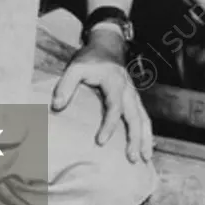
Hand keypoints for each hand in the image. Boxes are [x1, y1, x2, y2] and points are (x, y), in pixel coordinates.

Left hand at [51, 29, 152, 162]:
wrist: (108, 45)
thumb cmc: (90, 58)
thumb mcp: (75, 67)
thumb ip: (66, 85)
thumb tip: (56, 106)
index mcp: (115, 83)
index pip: (114, 107)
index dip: (109, 125)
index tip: (100, 142)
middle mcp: (128, 90)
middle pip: (136, 116)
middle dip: (135, 138)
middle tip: (132, 158)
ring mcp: (133, 94)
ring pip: (144, 118)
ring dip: (146, 138)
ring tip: (146, 158)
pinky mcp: (134, 98)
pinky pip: (144, 116)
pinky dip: (147, 132)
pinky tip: (148, 145)